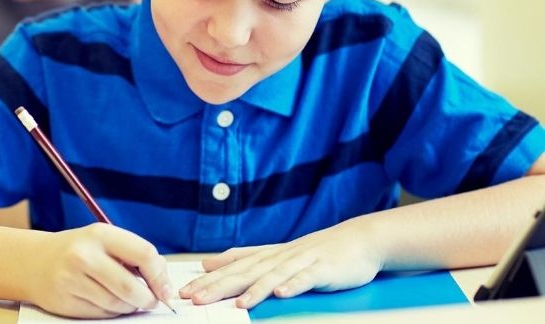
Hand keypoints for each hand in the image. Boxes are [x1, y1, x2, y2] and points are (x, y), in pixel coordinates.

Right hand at [28, 223, 173, 318]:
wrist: (34, 262)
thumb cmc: (78, 250)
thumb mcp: (104, 241)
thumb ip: (133, 255)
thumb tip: (163, 282)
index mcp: (101, 234)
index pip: (144, 254)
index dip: (161, 276)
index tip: (166, 290)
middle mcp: (84, 255)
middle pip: (131, 287)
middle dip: (148, 300)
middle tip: (151, 301)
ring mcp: (72, 279)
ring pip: (117, 305)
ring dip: (129, 307)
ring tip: (127, 300)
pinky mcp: (65, 301)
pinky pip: (101, 315)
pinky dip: (111, 312)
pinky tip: (106, 301)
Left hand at [179, 217, 383, 308]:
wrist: (359, 240)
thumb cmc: (316, 251)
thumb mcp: (275, 254)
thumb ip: (242, 258)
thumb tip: (208, 262)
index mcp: (266, 256)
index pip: (232, 268)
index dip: (208, 280)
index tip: (185, 292)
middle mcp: (279, 257)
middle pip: (245, 272)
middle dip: (219, 286)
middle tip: (196, 298)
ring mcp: (301, 262)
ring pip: (273, 276)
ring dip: (255, 289)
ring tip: (238, 304)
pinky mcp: (322, 269)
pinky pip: (306, 278)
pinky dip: (293, 285)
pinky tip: (281, 293)